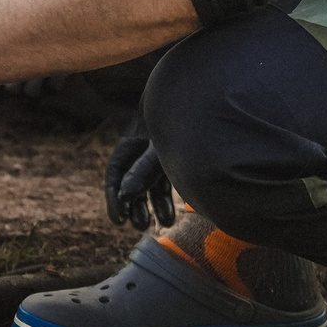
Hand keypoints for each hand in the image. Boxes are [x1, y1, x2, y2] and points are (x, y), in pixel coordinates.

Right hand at [103, 108, 173, 230]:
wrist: (212, 101)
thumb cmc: (185, 123)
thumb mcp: (162, 148)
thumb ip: (143, 171)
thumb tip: (124, 196)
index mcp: (135, 138)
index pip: (117, 170)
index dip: (114, 195)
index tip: (119, 219)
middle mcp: (146, 144)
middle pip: (131, 178)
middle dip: (134, 204)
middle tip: (140, 225)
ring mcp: (164, 151)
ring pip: (150, 182)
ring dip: (153, 204)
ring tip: (162, 224)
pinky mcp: (180, 157)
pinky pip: (167, 180)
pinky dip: (167, 198)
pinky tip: (172, 215)